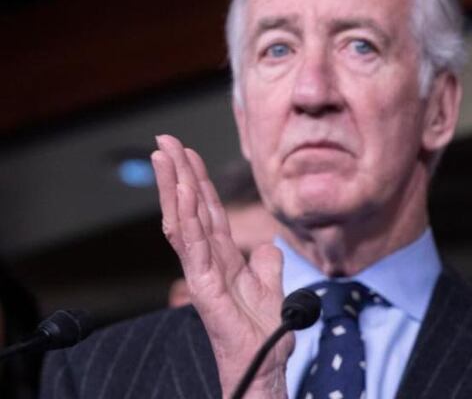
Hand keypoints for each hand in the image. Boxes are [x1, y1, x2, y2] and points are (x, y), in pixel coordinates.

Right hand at [153, 135, 288, 397]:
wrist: (265, 365)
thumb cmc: (262, 334)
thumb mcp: (271, 288)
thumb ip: (266, 264)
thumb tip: (267, 247)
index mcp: (223, 258)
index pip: (207, 211)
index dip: (197, 180)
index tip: (186, 151)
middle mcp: (208, 261)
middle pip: (190, 209)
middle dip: (178, 173)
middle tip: (165, 140)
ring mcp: (202, 274)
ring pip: (185, 222)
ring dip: (175, 188)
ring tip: (165, 157)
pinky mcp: (205, 288)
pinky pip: (195, 249)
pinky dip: (187, 221)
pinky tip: (180, 197)